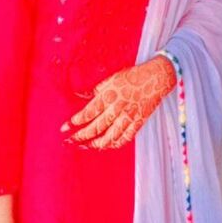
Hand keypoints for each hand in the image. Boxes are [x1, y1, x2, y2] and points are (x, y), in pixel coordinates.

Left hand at [61, 54, 176, 150]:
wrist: (156, 78)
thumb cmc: (133, 76)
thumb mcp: (111, 79)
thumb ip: (96, 90)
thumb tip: (81, 96)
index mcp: (108, 96)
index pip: (88, 113)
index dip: (75, 122)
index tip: (65, 128)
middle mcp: (117, 108)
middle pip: (96, 127)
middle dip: (81, 136)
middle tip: (70, 141)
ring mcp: (128, 117)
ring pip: (110, 137)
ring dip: (96, 144)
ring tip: (86, 146)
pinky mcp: (138, 122)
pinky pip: (126, 137)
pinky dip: (115, 144)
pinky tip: (107, 146)